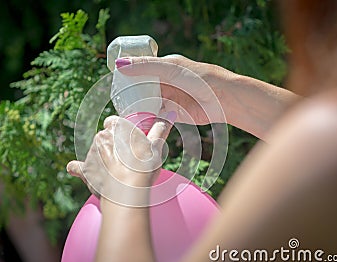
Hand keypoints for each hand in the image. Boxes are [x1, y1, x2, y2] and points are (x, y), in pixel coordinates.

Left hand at [66, 115, 172, 205]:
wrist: (129, 191)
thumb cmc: (144, 166)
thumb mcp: (155, 146)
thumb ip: (160, 130)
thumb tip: (169, 115)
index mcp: (116, 127)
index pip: (113, 122)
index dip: (120, 130)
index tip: (126, 139)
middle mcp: (100, 137)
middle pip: (104, 137)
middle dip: (112, 144)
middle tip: (126, 157)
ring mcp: (91, 153)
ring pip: (95, 151)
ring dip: (102, 157)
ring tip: (116, 170)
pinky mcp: (86, 171)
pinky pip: (77, 167)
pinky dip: (77, 168)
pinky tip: (76, 168)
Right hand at [116, 55, 238, 124]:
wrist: (224, 100)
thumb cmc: (201, 78)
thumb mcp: (172, 69)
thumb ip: (146, 67)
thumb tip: (120, 64)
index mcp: (163, 67)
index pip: (139, 70)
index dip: (126, 76)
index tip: (113, 83)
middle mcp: (163, 83)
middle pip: (140, 89)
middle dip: (129, 96)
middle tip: (115, 102)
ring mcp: (167, 99)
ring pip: (145, 104)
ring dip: (136, 109)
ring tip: (123, 115)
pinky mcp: (172, 114)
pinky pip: (155, 117)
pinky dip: (146, 120)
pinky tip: (137, 123)